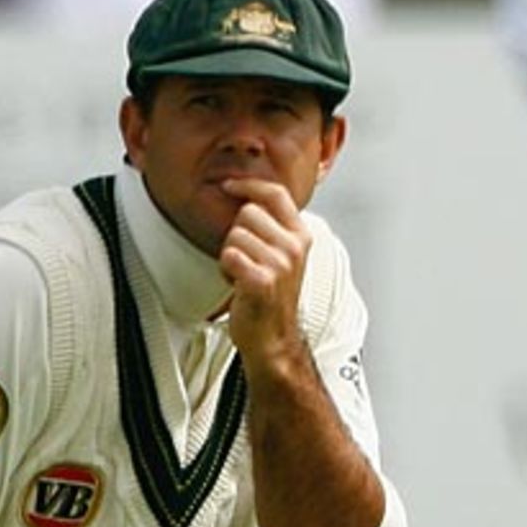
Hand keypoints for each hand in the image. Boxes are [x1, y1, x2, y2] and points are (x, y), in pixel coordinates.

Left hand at [218, 177, 310, 377]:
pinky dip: (225, 271)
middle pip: (247, 213)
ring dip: (231, 255)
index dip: (249, 185)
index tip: (230, 186)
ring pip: (234, 236)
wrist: (274, 341)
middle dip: (237, 235)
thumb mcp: (283, 258)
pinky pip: (228, 256)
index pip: (276, 194)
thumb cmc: (272, 301)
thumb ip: (273, 228)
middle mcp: (293, 248)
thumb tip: (247, 198)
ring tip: (243, 275)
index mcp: (301, 237)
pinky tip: (237, 284)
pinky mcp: (261, 280)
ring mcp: (279, 264)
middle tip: (246, 260)